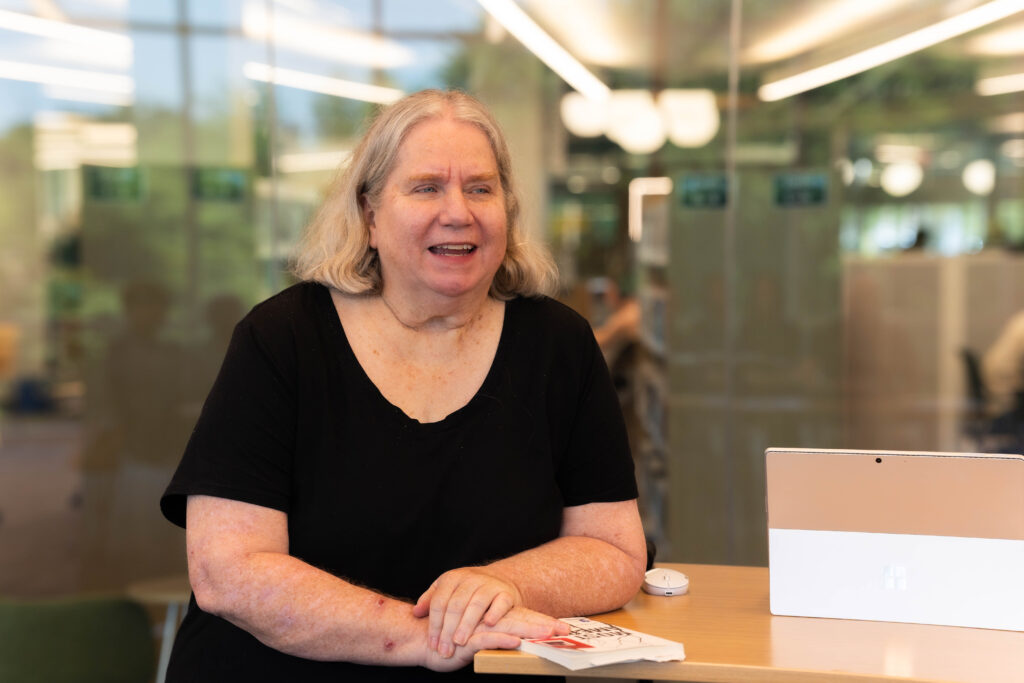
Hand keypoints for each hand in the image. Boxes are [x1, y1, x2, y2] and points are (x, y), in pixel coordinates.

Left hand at [412, 567, 522, 657]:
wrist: (498, 580)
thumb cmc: (466, 591)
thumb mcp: (445, 590)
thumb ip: (430, 600)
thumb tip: (416, 612)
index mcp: (452, 578)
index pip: (439, 602)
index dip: (434, 625)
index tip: (433, 644)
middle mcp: (470, 579)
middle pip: (456, 605)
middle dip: (448, 630)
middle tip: (445, 650)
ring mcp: (489, 584)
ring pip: (476, 604)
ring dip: (467, 625)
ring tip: (460, 643)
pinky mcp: (505, 592)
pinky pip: (500, 602)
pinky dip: (494, 613)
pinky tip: (487, 625)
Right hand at [419, 607, 569, 671]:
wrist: (423, 641)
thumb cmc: (452, 642)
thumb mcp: (476, 639)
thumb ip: (495, 636)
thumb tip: (516, 639)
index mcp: (494, 621)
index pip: (522, 618)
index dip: (541, 623)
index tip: (563, 628)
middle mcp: (489, 621)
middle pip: (521, 620)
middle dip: (542, 625)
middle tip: (563, 629)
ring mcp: (479, 628)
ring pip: (509, 626)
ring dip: (529, 630)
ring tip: (549, 633)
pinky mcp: (469, 639)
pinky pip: (488, 638)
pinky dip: (503, 640)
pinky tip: (516, 641)